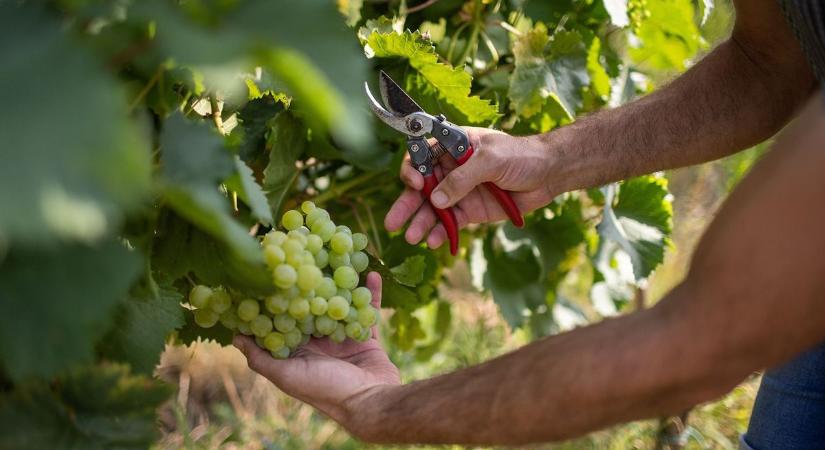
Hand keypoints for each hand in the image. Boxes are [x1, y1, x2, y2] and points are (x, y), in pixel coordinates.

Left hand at [233, 272, 399, 429]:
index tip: (271, 272)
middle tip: (307, 253)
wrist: (369, 401)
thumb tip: (235, 336)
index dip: (276, 298)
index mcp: (296, 350)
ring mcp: (341, 337)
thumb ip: (261, 358)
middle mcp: (317, 342)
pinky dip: (371, 293)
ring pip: (338, 303)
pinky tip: (373, 274)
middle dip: (309, 283)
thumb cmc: (326, 390)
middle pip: (310, 305)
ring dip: (340, 283)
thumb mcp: (287, 375)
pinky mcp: (364, 336)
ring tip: (340, 256)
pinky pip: (367, 310)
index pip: (282, 319)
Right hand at [384, 127, 554, 248]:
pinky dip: (440, 233)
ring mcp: (459, 192)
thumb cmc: (521, 156)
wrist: (548, 175)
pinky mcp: (469, 211)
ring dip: (420, 223)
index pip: (421, 155)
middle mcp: (450, 169)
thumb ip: (463, 178)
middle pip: (420, 187)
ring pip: (432, 209)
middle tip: (393, 223)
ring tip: (411, 238)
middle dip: (406, 205)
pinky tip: (432, 241)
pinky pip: (449, 223)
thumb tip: (436, 200)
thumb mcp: (491, 160)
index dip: (413, 170)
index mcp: (452, 146)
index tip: (415, 184)